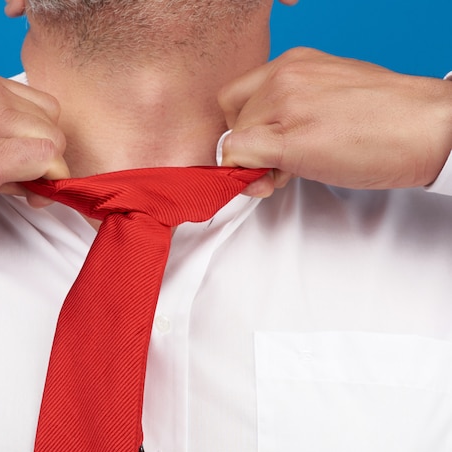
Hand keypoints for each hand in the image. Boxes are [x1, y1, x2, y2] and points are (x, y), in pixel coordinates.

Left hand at [218, 47, 451, 196]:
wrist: (428, 128)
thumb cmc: (388, 119)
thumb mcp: (329, 98)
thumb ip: (290, 112)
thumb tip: (259, 145)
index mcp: (294, 63)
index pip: (240, 97)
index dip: (246, 126)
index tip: (264, 146)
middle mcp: (284, 76)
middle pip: (233, 118)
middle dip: (249, 147)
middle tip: (278, 165)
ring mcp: (284, 103)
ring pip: (233, 138)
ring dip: (252, 163)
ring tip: (288, 171)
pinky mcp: (287, 137)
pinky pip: (238, 156)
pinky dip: (247, 174)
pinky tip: (278, 179)